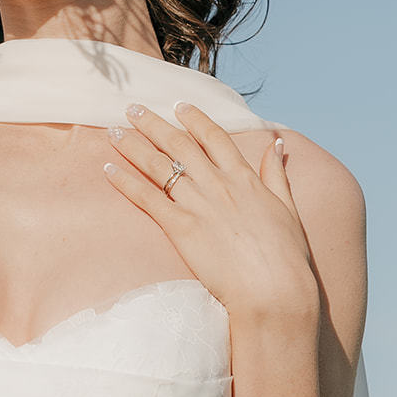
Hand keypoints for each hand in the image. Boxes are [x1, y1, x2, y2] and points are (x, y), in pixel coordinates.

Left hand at [103, 103, 318, 322]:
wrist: (274, 291)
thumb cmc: (286, 256)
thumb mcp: (287, 208)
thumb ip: (276, 173)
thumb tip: (277, 141)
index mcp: (243, 178)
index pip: (213, 137)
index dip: (194, 119)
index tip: (178, 105)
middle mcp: (217, 184)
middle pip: (177, 144)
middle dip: (152, 124)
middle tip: (132, 108)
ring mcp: (197, 204)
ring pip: (157, 166)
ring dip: (133, 146)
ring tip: (113, 132)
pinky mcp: (180, 228)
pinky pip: (146, 198)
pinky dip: (125, 181)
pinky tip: (108, 169)